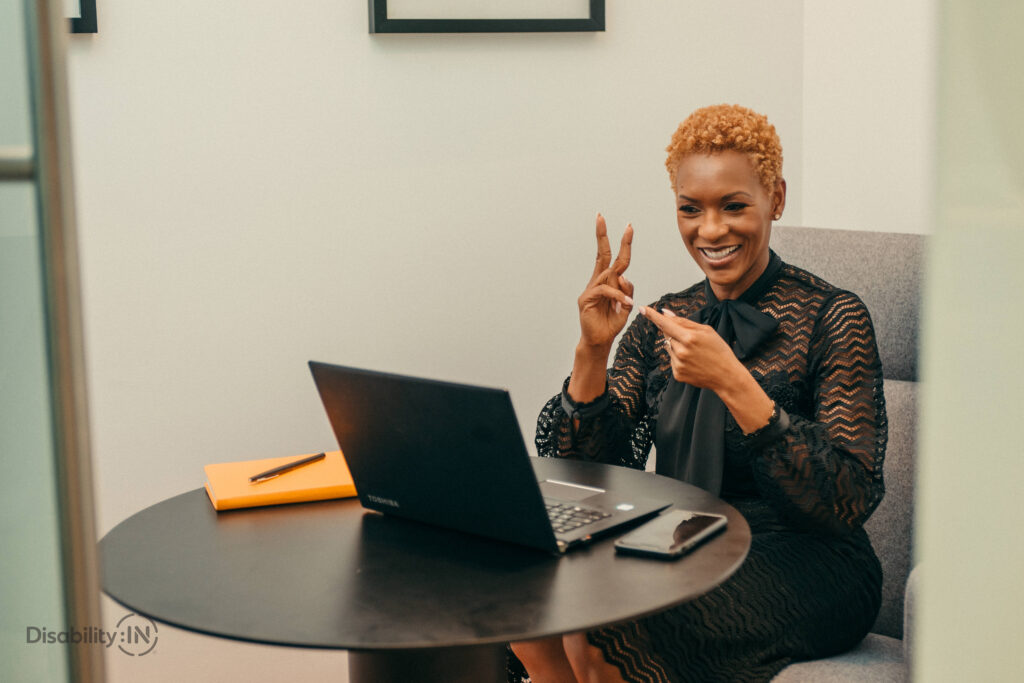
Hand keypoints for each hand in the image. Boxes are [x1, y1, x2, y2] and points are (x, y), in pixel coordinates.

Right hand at [577, 214, 633, 351]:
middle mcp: (597, 281)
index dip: (621, 243)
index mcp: (607, 282)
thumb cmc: (611, 324)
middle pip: (601, 254)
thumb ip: (626, 292)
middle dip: (602, 235)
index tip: (628, 226)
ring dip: (620, 285)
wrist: (598, 342)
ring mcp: (590, 289)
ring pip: (607, 274)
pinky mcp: (586, 299)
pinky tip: (625, 303)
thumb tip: (623, 279)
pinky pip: (605, 290)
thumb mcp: (625, 307)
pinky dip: (617, 295)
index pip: (613, 258)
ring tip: (626, 302)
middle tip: (600, 216)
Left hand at [638, 306, 740, 391]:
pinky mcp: (677, 374)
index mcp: (689, 338)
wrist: (726, 376)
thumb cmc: (719, 350)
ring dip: (677, 345)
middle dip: (674, 333)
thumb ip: (684, 322)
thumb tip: (666, 314)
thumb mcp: (706, 331)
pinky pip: (672, 359)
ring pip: (669, 347)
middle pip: (667, 335)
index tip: (642, 309)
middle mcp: (681, 351)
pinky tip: (693, 362)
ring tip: (694, 352)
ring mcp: (678, 364)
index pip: (665, 324)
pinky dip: (679, 358)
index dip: (653, 316)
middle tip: (690, 339)